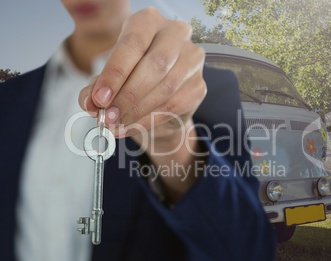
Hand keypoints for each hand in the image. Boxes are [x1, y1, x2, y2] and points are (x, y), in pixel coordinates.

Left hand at [79, 7, 206, 145]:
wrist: (158, 99)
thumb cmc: (132, 79)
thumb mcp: (109, 79)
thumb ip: (96, 88)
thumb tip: (90, 103)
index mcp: (149, 21)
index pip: (133, 44)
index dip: (115, 73)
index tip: (99, 98)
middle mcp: (176, 34)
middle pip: (154, 65)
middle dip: (127, 95)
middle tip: (108, 116)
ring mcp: (192, 59)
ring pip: (166, 87)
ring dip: (137, 111)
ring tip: (116, 125)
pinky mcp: (199, 85)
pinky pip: (174, 105)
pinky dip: (149, 120)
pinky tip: (131, 127)